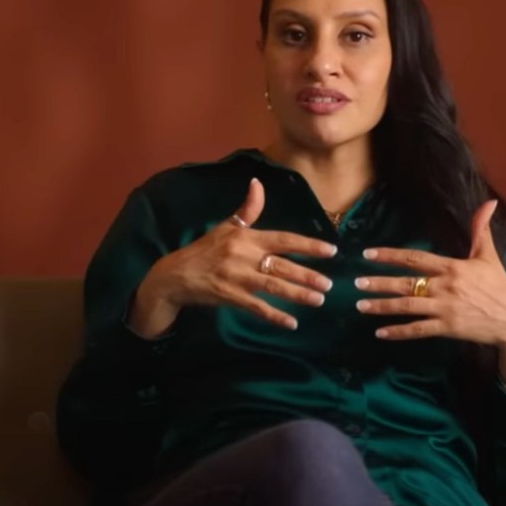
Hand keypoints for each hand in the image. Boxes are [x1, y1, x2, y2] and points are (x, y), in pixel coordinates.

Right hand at [130, 178, 336, 337]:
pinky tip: (291, 323)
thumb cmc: (204, 250)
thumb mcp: (226, 226)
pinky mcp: (230, 296)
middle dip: (308, 276)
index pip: (284, 239)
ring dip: (298, 295)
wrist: (174, 275)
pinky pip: (257, 307)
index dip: (308, 245)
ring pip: (274, 286)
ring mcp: (237, 277)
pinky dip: (275, 316)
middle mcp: (244, 255)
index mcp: (247, 237)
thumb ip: (248, 209)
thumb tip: (258, 182)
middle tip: (329, 285)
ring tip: (319, 300)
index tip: (331, 251)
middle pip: (283, 266)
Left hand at [354, 200, 505, 385]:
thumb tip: (488, 202)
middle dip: (379, 283)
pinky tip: (380, 332)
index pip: (415, 258)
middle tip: (357, 283)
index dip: (390, 255)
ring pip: (408, 307)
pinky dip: (398, 331)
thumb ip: (481, 230)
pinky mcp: (448, 329)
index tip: (369, 254)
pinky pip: (418, 330)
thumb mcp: (489, 257)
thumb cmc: (499, 287)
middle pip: (406, 283)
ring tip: (361, 305)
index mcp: (452, 267)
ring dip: (382, 307)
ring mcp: (445, 309)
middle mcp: (446, 287)